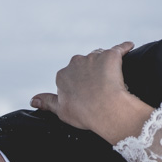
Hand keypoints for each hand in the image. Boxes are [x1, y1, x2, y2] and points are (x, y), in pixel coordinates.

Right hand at [30, 41, 152, 143]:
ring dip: (104, 64)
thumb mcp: (61, 111)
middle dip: (90, 72)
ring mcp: (93, 57)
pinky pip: (119, 49)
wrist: (107, 110)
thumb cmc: (84, 113)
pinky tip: (128, 48)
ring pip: (99, 57)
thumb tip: (33, 100)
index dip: (78, 86)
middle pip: (83, 64)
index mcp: (62, 76)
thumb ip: (47, 102)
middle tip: (99, 88)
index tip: (86, 95)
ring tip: (113, 78)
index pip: (70, 76)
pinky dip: (124, 48)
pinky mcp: (111, 54)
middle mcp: (75, 62)